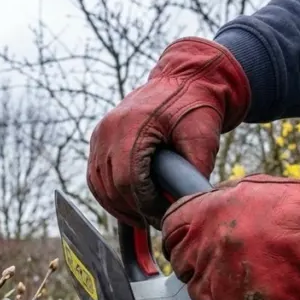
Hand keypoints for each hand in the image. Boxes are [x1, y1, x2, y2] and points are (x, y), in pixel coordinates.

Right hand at [86, 37, 250, 229]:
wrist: (185, 79)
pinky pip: (95, 176)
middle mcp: (108, 129)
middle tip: (156, 221)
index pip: (128, 180)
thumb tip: (189, 206)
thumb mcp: (203, 138)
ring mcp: (100, 133)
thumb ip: (195, 172)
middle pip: (111, 186)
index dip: (145, 206)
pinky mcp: (99, 139)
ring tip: (143, 216)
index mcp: (131, 126)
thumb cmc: (196, 106)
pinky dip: (109, 194)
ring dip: (119, 206)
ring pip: (99, 185)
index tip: (163, 217)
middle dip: (134, 209)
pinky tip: (129, 204)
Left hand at [160, 163, 299, 299]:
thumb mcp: (251, 190)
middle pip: (183, 267)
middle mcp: (203, 246)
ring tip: (250, 284)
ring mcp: (216, 280)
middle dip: (202, 268)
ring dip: (218, 295)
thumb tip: (203, 218)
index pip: (170, 234)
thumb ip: (218, 206)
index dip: (184, 243)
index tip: (196, 249)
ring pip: (199, 297)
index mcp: (202, 213)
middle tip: (230, 267)